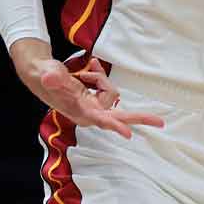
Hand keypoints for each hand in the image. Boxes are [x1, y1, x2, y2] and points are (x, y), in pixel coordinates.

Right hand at [34, 57, 164, 138]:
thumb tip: (50, 78)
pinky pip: (106, 86)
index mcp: (79, 110)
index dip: (114, 126)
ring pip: (110, 91)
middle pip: (118, 116)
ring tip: (81, 73)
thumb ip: (51, 78)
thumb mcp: (47, 74)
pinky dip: (98, 76)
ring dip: (98, 78)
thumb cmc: (45, 75)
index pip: (100, 119)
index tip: (129, 134)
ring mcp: (93, 107)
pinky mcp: (95, 100)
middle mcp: (89, 112)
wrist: (42, 75)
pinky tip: (88, 69)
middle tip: (161, 123)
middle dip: (139, 118)